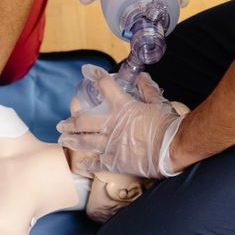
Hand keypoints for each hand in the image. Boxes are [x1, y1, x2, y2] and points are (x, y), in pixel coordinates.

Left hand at [56, 65, 181, 178]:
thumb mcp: (158, 103)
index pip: (105, 85)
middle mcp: (111, 124)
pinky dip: (89, 164)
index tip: (87, 70)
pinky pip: (98, 163)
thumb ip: (148, 89)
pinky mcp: (115, 161)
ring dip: (72, 140)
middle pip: (84, 122)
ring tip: (63, 140)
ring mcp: (110, 144)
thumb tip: (142, 77)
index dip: (95, 75)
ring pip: (85, 142)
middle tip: (61, 124)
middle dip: (70, 123)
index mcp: (122, 107)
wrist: (173, 148)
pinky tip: (82, 164)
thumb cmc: (168, 125)